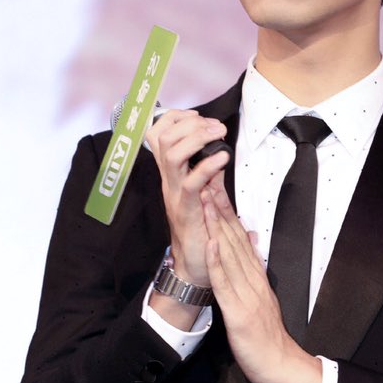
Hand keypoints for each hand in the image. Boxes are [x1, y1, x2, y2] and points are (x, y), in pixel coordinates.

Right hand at [146, 109, 228, 285]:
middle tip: (216, 126)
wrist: (196, 266)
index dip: (175, 118)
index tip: (198, 116)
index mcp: (171, 173)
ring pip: (172, 154)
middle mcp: (169, 180)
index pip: (159, 134)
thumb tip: (218, 150)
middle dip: (191, 123)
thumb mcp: (205, 193)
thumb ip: (208, 172)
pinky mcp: (186, 210)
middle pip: (164, 138)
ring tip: (218, 134)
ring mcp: (175, 194)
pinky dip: (208, 166)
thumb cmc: (201, 229)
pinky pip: (191, 182)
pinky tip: (223, 159)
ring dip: (197, 138)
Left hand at [202, 184, 322, 382]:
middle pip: (235, 237)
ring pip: (229, 252)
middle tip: (208, 179)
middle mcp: (252, 279)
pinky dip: (218, 260)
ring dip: (216, 224)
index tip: (216, 188)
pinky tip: (212, 241)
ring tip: (206, 198)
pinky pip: (225, 282)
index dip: (228, 212)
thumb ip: (255, 270)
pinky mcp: (239, 310)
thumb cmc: (267, 336)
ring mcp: (246, 293)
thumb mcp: (262, 298)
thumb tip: (253, 243)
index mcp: (256, 276)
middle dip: (220, 208)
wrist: (280, 364)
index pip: (241, 237)